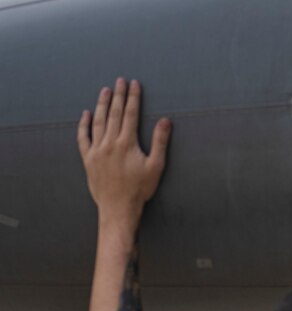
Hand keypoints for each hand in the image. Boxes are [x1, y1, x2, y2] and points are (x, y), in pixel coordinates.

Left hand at [78, 78, 170, 221]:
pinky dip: (84, 124)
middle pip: (114, 114)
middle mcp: (110, 143)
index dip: (133, 98)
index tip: (134, 84)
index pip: (130, 114)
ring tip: (105, 90)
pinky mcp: (88, 158)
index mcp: (127, 143)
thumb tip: (165, 121)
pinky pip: (83, 137)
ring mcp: (97, 150)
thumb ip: (160, 142)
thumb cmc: (140, 189)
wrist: (118, 208)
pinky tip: (86, 114)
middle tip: (120, 80)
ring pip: (98, 121)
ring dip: (102, 104)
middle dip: (118, 95)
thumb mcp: (156, 167)